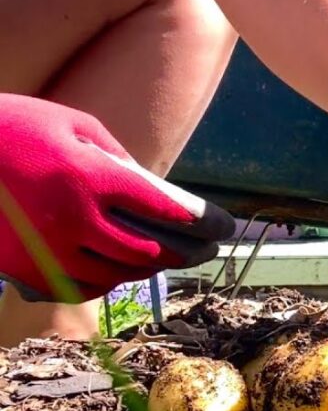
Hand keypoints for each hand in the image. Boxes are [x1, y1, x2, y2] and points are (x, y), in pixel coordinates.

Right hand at [0, 95, 235, 301]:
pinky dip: (107, 280)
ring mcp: (45, 251)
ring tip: (169, 258)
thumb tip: (154, 190)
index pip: (164, 209)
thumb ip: (117, 158)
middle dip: (185, 252)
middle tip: (208, 249)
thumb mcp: (70, 123)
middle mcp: (71, 220)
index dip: (201, 221)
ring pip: (115, 275)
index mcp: (88, 178)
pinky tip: (122, 269)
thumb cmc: (11, 126)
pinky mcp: (22, 270)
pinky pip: (79, 287)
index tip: (225, 226)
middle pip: (147, 251)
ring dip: (148, 269)